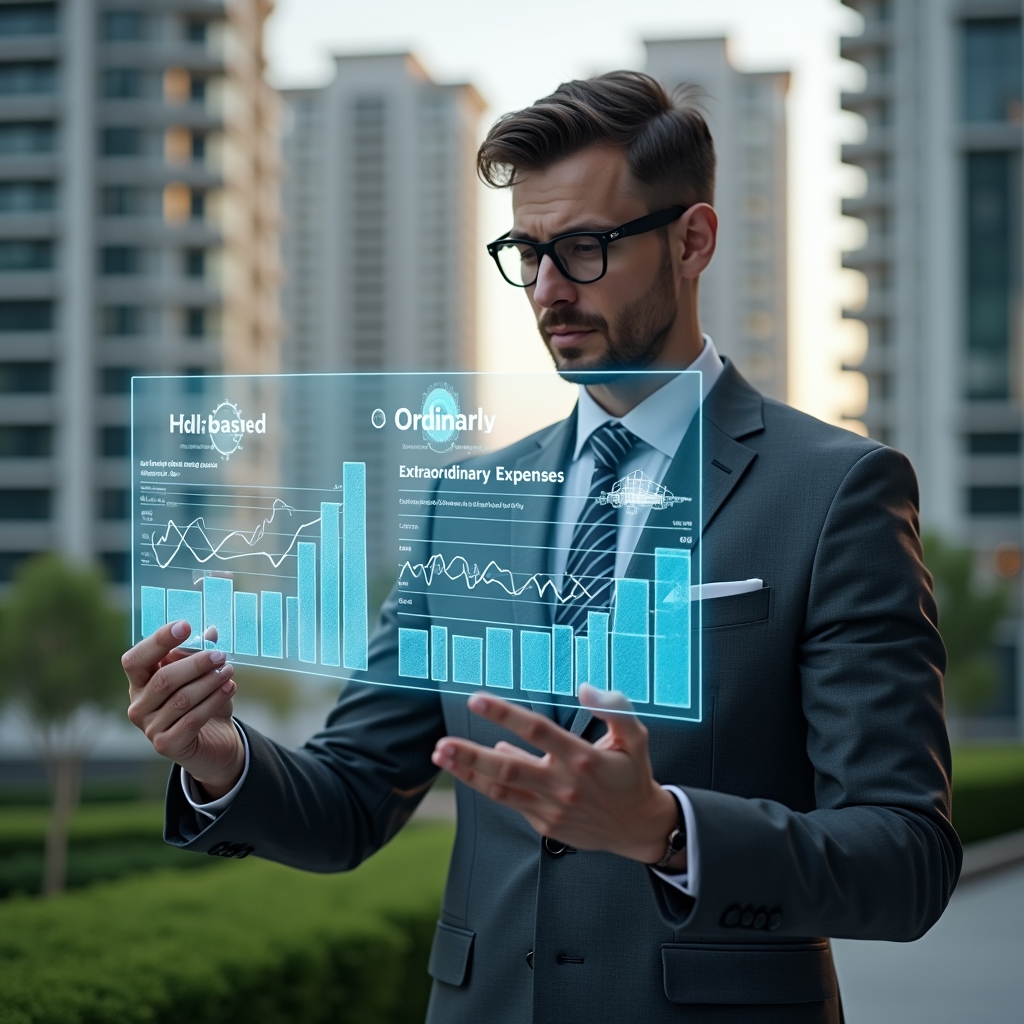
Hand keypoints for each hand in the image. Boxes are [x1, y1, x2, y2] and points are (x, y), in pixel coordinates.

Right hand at [123, 621, 245, 799]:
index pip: (136, 660)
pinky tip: (230, 687)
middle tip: (220, 654)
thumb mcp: (202, 674)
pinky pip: (192, 719)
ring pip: (181, 699)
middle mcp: (138, 705)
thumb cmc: (204, 701)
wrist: (214, 742)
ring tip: (229, 670)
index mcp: (140, 682)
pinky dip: (214, 700)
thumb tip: (211, 632)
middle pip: (164, 679)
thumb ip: (200, 653)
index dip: (158, 641)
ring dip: (209, 681)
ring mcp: (149, 727)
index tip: (185, 626)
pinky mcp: (166, 744)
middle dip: (195, 663)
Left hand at [431, 684, 681, 865]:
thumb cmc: (633, 774)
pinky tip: (470, 769)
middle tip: (443, 744)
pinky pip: (510, 801)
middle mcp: (563, 785)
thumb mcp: (635, 737)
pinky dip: (488, 785)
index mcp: (582, 757)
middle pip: (509, 769)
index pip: (536, 730)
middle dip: (472, 755)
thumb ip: (615, 708)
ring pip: (501, 790)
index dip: (504, 715)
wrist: (638, 827)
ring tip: (441, 756)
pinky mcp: (545, 824)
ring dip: (468, 773)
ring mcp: (552, 808)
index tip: (476, 699)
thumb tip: (585, 688)